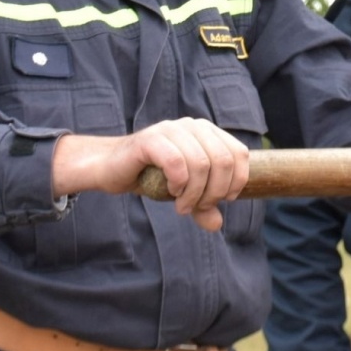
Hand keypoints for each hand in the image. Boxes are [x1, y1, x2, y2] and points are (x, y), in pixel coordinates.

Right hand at [53, 118, 249, 231]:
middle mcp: (192, 125)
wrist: (111, 168)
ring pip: (202, 164)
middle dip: (214, 191)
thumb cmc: (152, 176)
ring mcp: (171, 129)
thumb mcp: (184, 193)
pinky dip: (179, 184)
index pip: (239, 153)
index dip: (237, 180)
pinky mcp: (151, 139)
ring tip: (182, 206)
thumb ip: (203, 206)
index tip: (222, 200)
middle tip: (197, 207)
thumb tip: (217, 225)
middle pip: (223, 160)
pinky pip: (177, 163)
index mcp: (207, 132)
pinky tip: (171, 192)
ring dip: (195, 193)